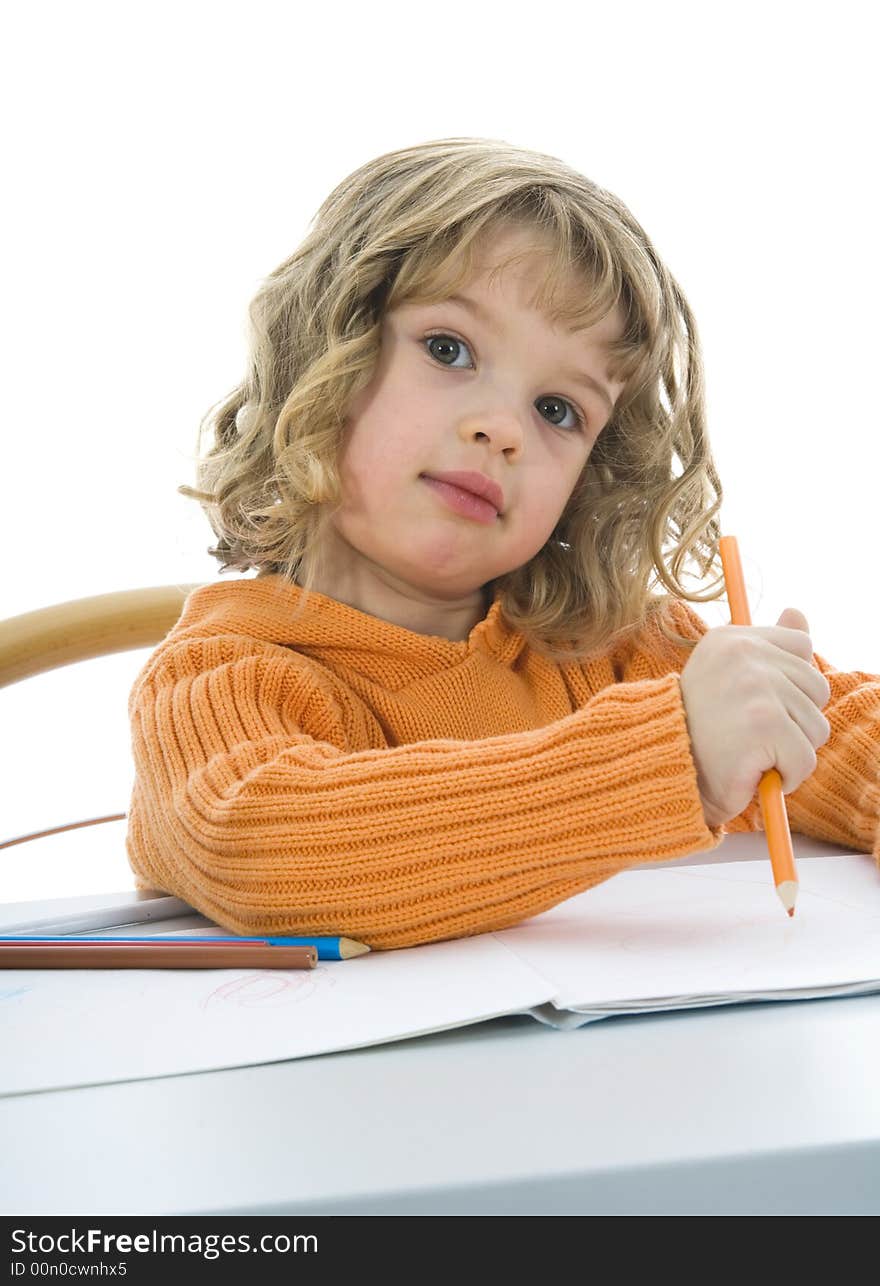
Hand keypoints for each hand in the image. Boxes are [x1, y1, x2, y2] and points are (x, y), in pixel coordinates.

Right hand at [679, 607, 831, 827]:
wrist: (662, 770)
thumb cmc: (700, 732)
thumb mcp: (730, 678)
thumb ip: (769, 646)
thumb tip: (796, 612)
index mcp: (731, 638)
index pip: (801, 646)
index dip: (790, 684)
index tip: (753, 704)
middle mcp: (742, 652)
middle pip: (817, 687)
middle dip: (794, 721)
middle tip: (750, 734)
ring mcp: (755, 686)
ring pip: (816, 727)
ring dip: (789, 752)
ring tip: (750, 752)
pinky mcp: (765, 723)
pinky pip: (805, 759)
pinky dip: (785, 777)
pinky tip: (752, 772)